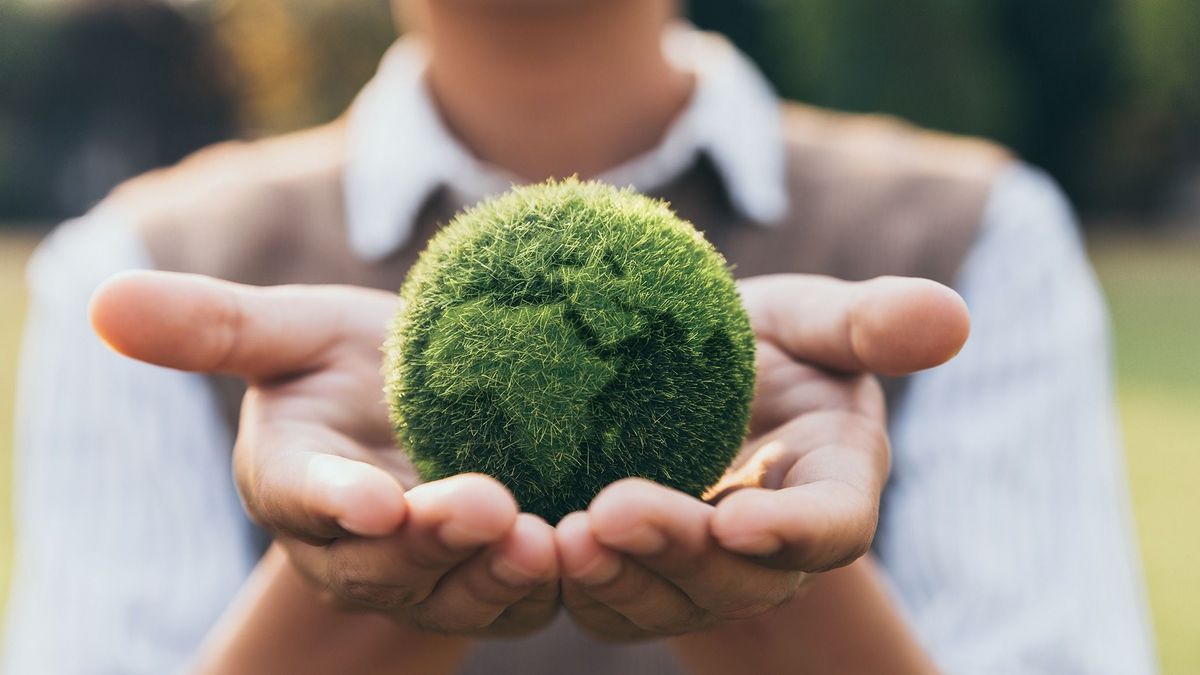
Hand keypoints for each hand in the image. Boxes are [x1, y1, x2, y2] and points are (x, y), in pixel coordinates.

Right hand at [90, 271, 559, 635]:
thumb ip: (218, 327)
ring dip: (495, 573)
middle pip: (385, 558)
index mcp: (293, 479)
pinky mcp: (486, 586)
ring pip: (453, 590)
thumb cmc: (351, 365)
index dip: (332, 499)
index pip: (302, 495)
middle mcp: (350, 544)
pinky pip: (513, 601)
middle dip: (431, 538)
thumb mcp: (295, 334)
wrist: (435, 407)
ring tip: (542, 539)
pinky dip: (547, 585)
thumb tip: (101, 299)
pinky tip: (585, 553)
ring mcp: (420, 575)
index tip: (369, 498)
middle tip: (486, 503)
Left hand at [555, 274, 968, 639]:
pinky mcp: (636, 580)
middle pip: (739, 575)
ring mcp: (702, 573)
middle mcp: (770, 547)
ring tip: (564, 538)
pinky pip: (608, 599)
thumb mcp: (805, 320)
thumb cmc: (753, 342)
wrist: (675, 378)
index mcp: (830, 485)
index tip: (744, 520)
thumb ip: (866, 324)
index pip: (832, 525)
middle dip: (682, 551)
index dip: (796, 532)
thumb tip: (953, 316)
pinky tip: (527, 548)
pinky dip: (572, 582)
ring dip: (618, 578)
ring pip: (666, 599)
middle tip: (616, 511)